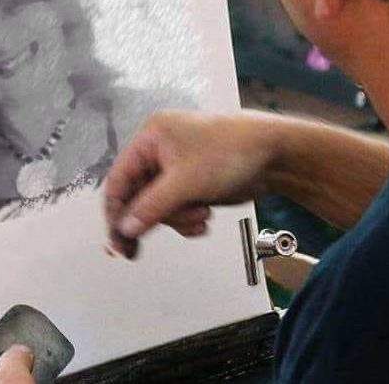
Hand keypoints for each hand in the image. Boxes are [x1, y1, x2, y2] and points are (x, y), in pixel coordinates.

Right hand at [104, 110, 280, 257]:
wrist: (274, 155)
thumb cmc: (233, 150)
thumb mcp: (185, 182)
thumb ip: (151, 207)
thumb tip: (125, 228)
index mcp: (151, 138)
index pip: (118, 179)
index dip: (115, 211)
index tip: (116, 239)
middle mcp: (159, 151)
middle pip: (137, 197)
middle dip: (153, 217)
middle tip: (135, 250)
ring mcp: (176, 168)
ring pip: (158, 207)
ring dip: (177, 218)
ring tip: (200, 214)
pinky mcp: (191, 183)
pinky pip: (177, 209)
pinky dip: (188, 218)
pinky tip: (204, 217)